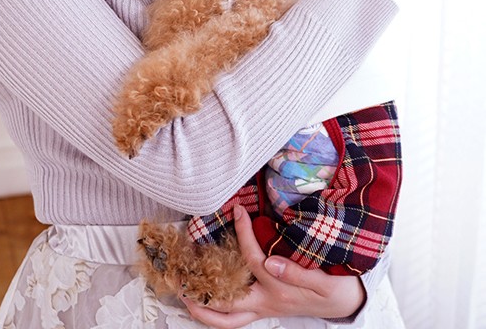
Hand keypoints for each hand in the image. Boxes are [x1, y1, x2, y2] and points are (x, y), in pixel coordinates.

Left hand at [180, 205, 365, 327]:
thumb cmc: (336, 287)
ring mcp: (263, 309)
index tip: (238, 210)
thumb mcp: (324, 280)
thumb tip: (270, 263)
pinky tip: (205, 301)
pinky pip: (236, 319)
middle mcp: (265, 302)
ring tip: (185, 299)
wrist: (346, 302)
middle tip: (181, 281)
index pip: (252, 258)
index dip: (243, 233)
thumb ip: (297, 271)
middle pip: (226, 304)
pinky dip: (218, 314)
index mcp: (278, 289)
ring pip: (228, 320)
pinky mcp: (265, 309)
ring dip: (205, 311)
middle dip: (201, 294)